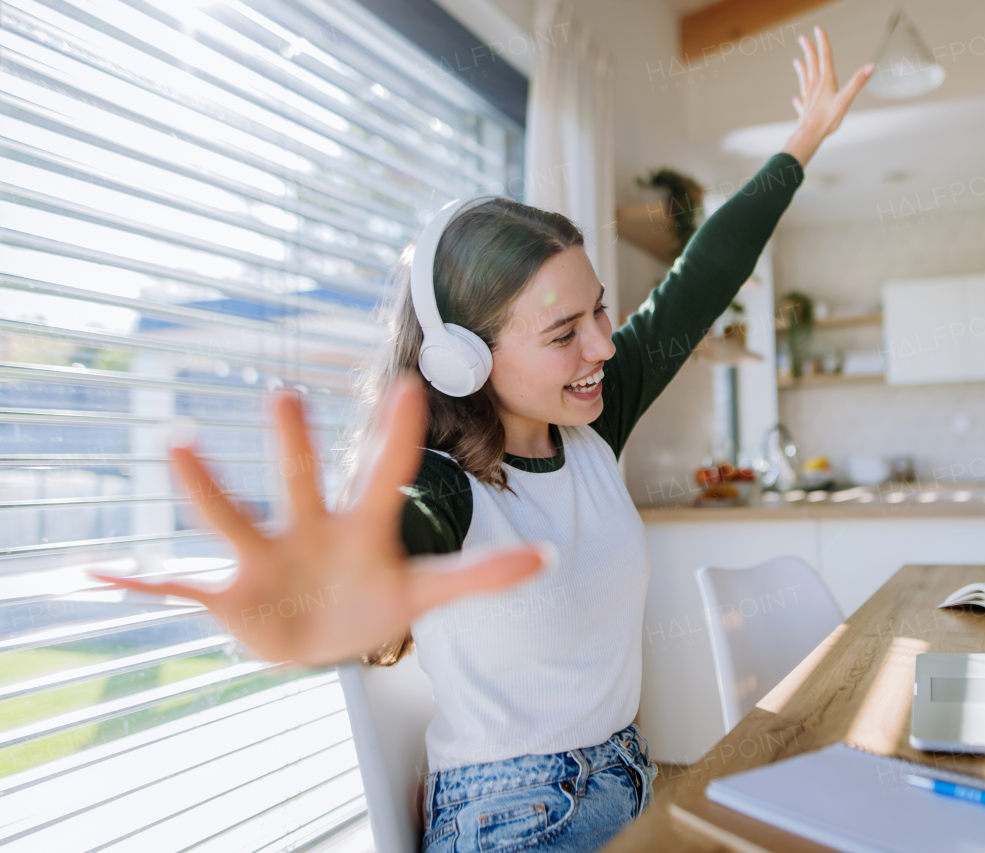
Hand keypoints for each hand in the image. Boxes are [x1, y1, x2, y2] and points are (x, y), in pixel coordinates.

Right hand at [93, 376, 544, 665]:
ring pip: (232, 518)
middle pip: (302, 483)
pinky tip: (104, 575)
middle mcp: (309, 529)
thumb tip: (551, 558)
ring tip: (177, 446)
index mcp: (362, 527)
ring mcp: (266, 558)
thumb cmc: (372, 601)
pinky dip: (144, 585)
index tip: (408, 384)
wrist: (323, 634)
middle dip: (295, 447)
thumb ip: (484, 576)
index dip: (398, 436)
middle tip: (283, 394)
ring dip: (205, 487)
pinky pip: (181, 588)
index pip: (386, 474)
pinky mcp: (231, 594)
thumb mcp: (426, 594)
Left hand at [781, 26, 873, 167]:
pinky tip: (797, 98)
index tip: (818, 30)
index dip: (823, 42)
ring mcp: (809, 96)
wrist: (809, 134)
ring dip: (801, 68)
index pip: (825, 56)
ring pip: (805, 78)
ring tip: (797, 61)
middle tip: (803, 38)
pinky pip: (802, 100)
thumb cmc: (827, 119)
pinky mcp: (805, 108)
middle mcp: (815, 86)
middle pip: (812, 63)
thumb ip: (857, 82)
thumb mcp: (846, 99)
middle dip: (809, 49)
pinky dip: (800, 97)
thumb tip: (871, 67)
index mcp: (826, 81)